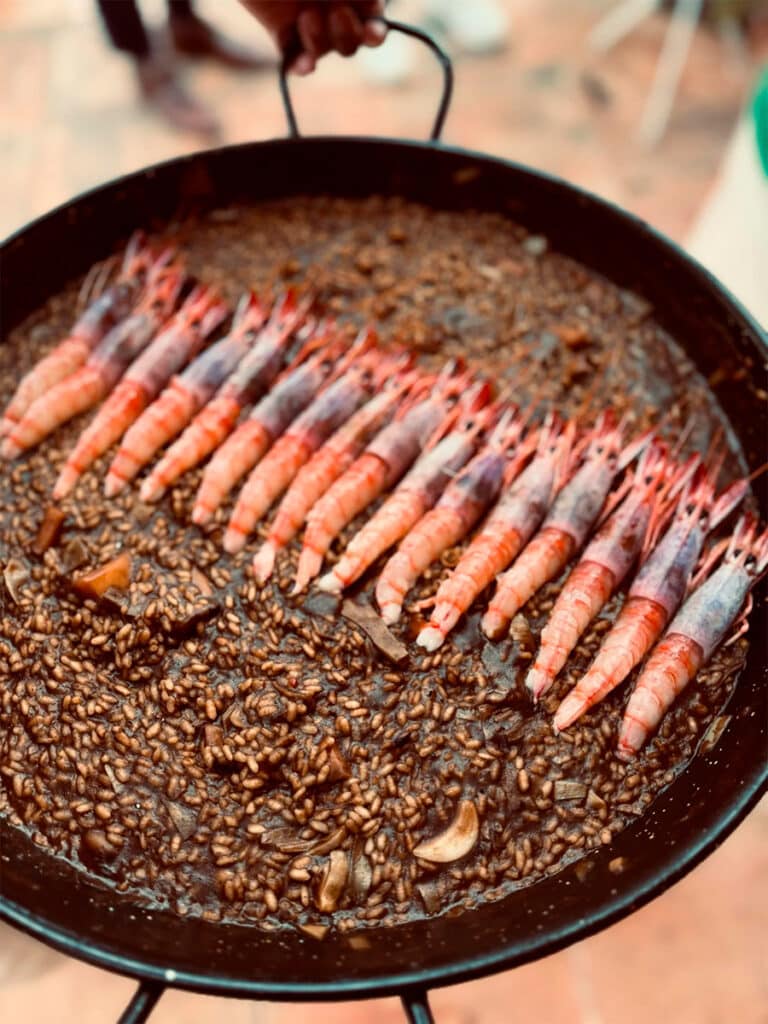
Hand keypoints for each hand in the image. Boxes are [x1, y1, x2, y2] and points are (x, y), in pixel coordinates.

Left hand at [239, 2, 386, 73]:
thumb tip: (370, 5)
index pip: (371, 19)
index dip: (375, 31)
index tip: (371, 30)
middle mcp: (332, 11)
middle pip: (351, 43)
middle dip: (347, 34)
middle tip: (336, 11)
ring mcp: (307, 24)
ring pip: (323, 50)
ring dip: (319, 39)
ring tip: (306, 16)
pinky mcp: (282, 33)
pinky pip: (294, 61)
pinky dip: (301, 65)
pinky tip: (306, 64)